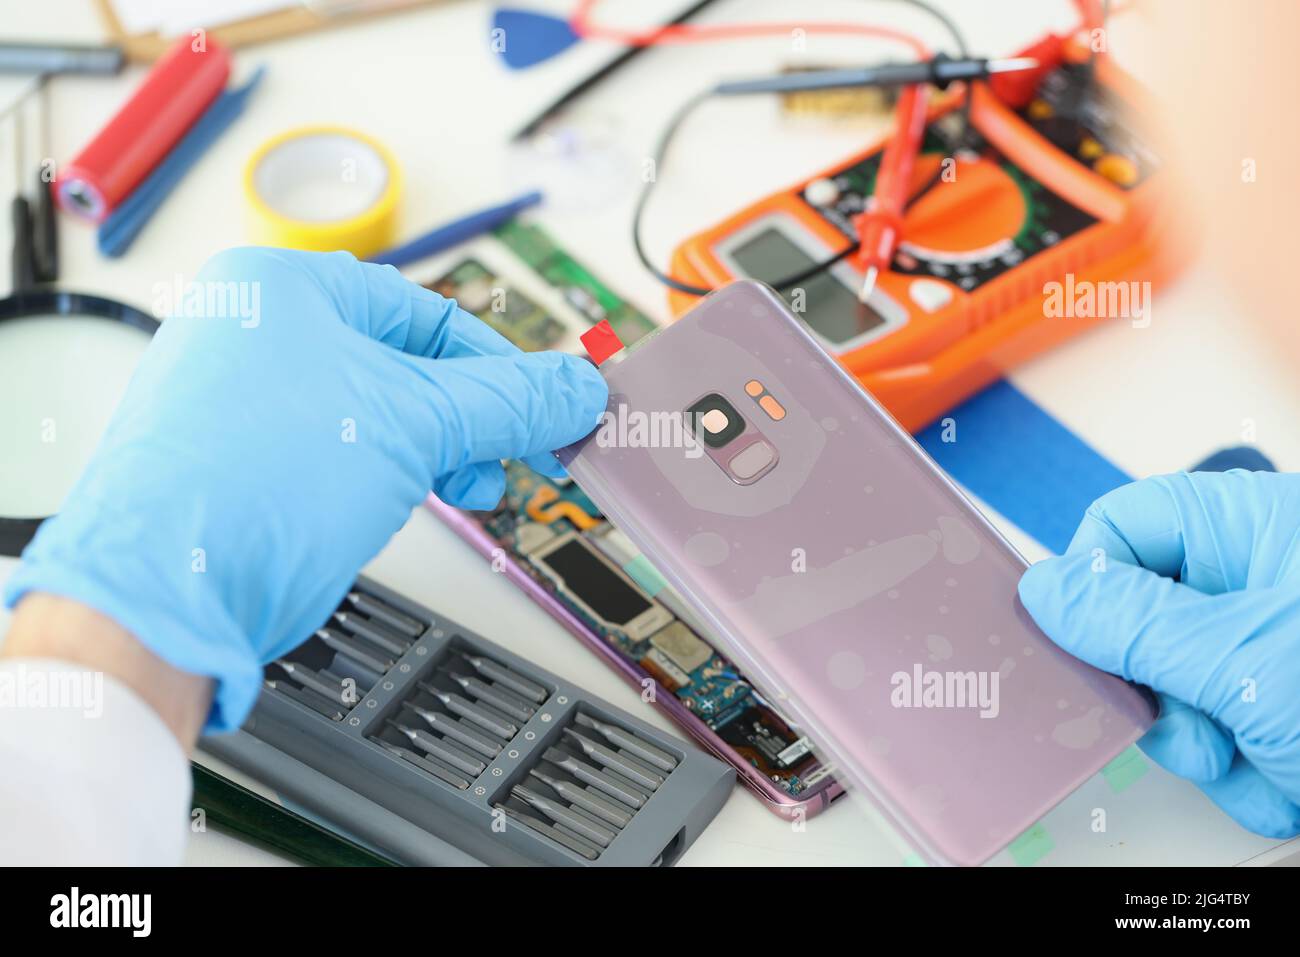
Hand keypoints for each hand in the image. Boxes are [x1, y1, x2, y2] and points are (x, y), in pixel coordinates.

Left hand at [4, 248, 606, 732]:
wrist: (164, 596)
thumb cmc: (250, 487)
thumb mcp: (415, 425)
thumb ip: (507, 402)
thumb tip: (575, 388)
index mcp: (282, 288)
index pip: (428, 314)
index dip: (500, 367)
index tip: (546, 408)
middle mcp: (253, 332)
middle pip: (403, 365)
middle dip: (467, 420)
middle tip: (510, 456)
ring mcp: (239, 400)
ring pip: (372, 413)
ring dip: (433, 452)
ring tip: (466, 488)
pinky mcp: (238, 461)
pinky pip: (337, 451)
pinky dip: (386, 474)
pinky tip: (408, 503)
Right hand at [1018, 470, 1299, 837]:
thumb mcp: (1243, 656)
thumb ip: (1130, 622)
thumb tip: (1040, 591)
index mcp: (1247, 530)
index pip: (1121, 528)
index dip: (1088, 586)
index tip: (1079, 644)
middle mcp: (1253, 584)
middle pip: (1136, 624)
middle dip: (1161, 696)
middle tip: (1199, 726)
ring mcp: (1267, 652)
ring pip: (1175, 696)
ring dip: (1209, 748)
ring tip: (1267, 760)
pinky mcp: (1279, 710)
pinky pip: (1221, 740)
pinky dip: (1251, 775)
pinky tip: (1290, 781)